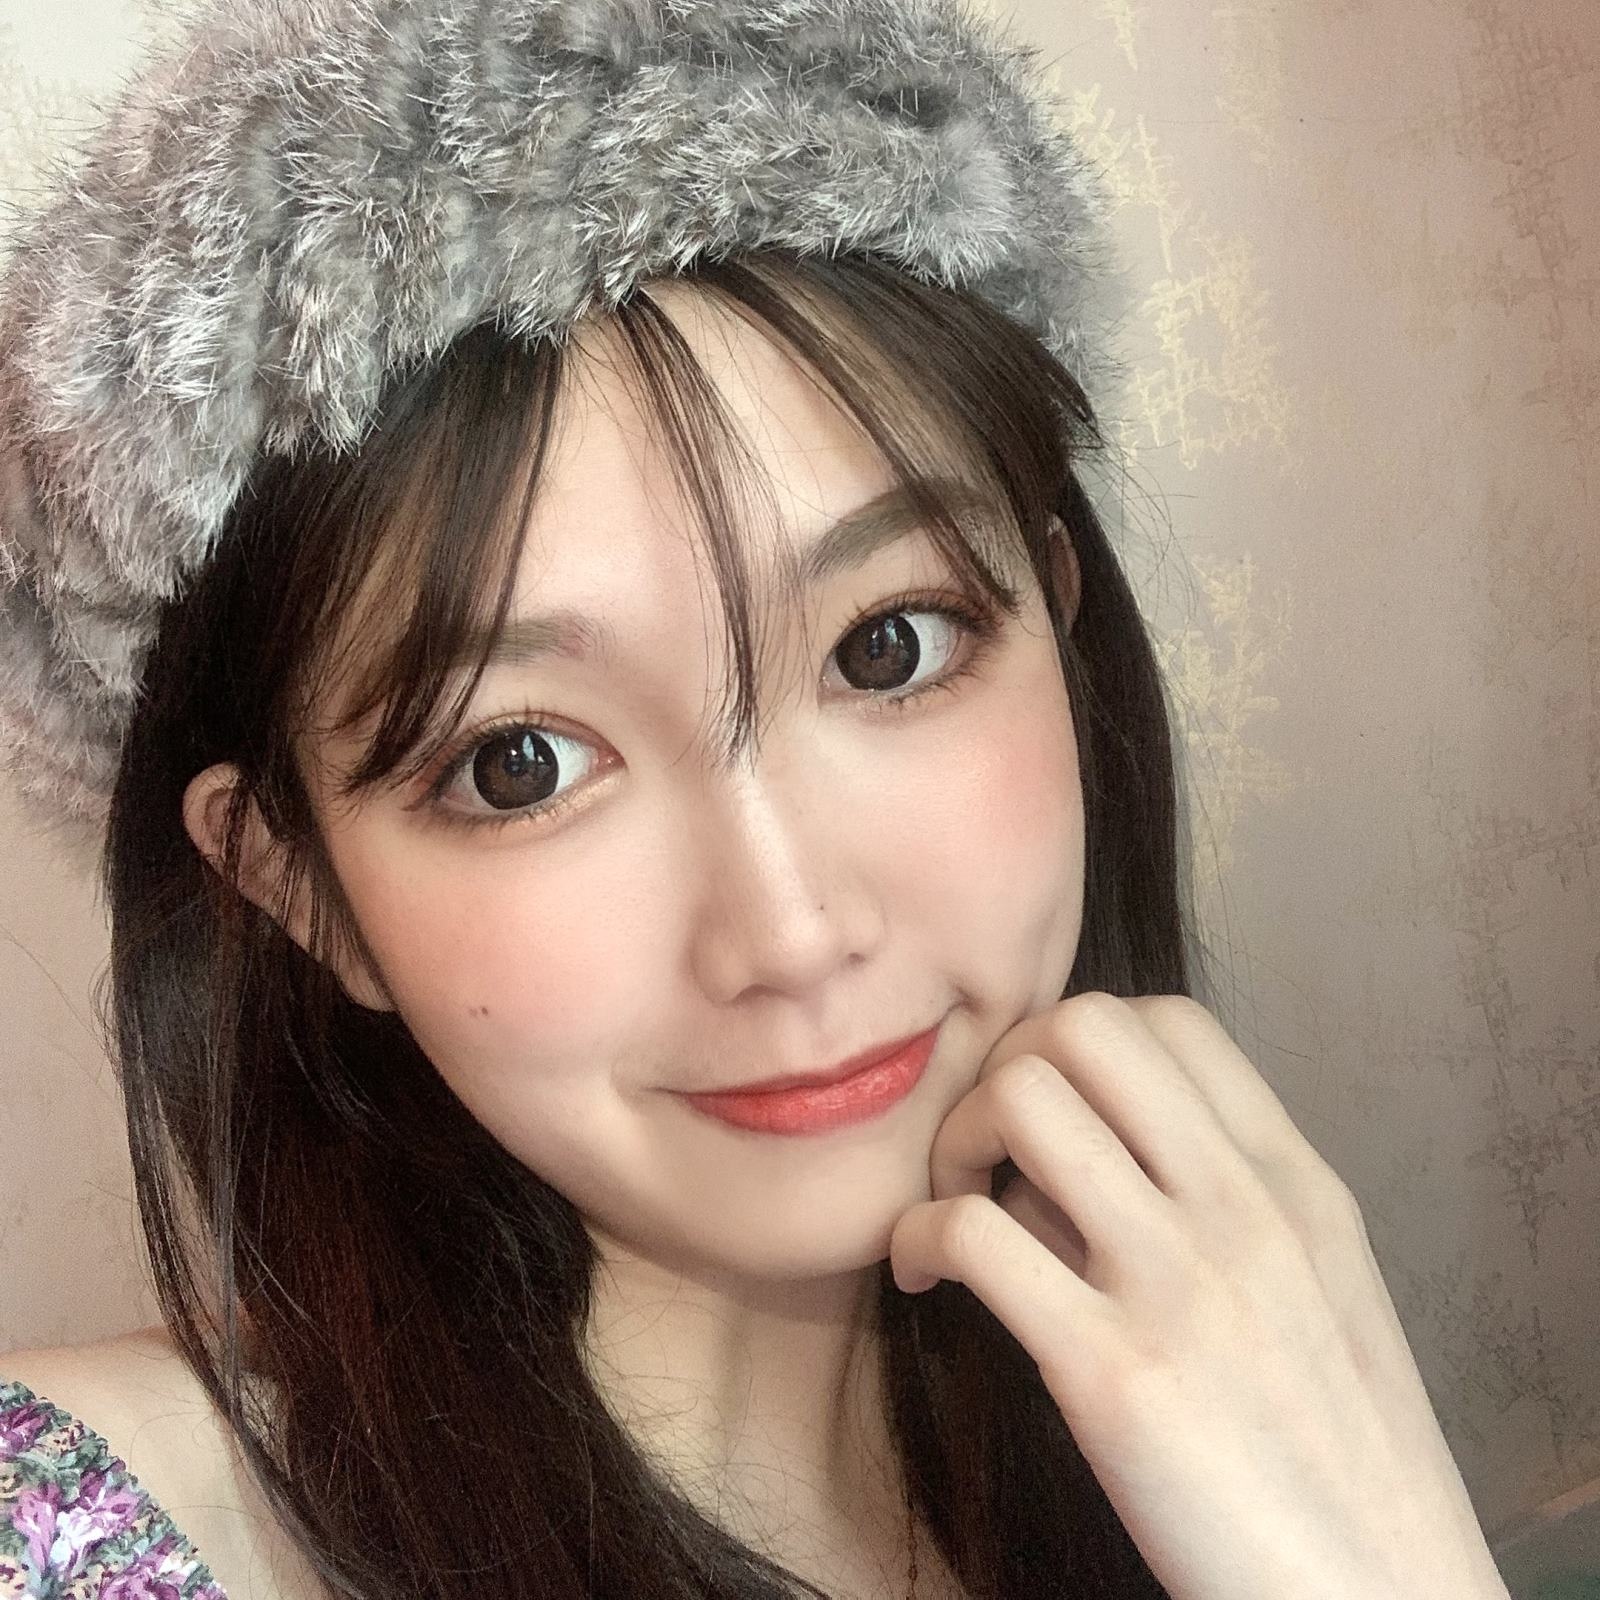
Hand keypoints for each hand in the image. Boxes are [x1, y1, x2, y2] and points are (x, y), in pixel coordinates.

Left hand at [887, 992, 1511, 1599]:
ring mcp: (1179, 1283)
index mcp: (1294, 1179)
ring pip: (1021, 1101)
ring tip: (955, 1207)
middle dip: (1005, 1066)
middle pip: (1082, 1027)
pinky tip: (927, 1280)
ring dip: (953, 1143)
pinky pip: (972, 1235)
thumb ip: (1219, 1188)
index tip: (1047, 1114)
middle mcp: (1242, 1206)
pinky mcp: (1113, 1374)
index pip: (1166, 1016)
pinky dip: (917, 1239)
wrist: (1376, 1593)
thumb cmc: (1333, 1440)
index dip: (1076, 1042)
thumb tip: (1090, 1131)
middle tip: (985, 1151)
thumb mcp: (1317, 1277)